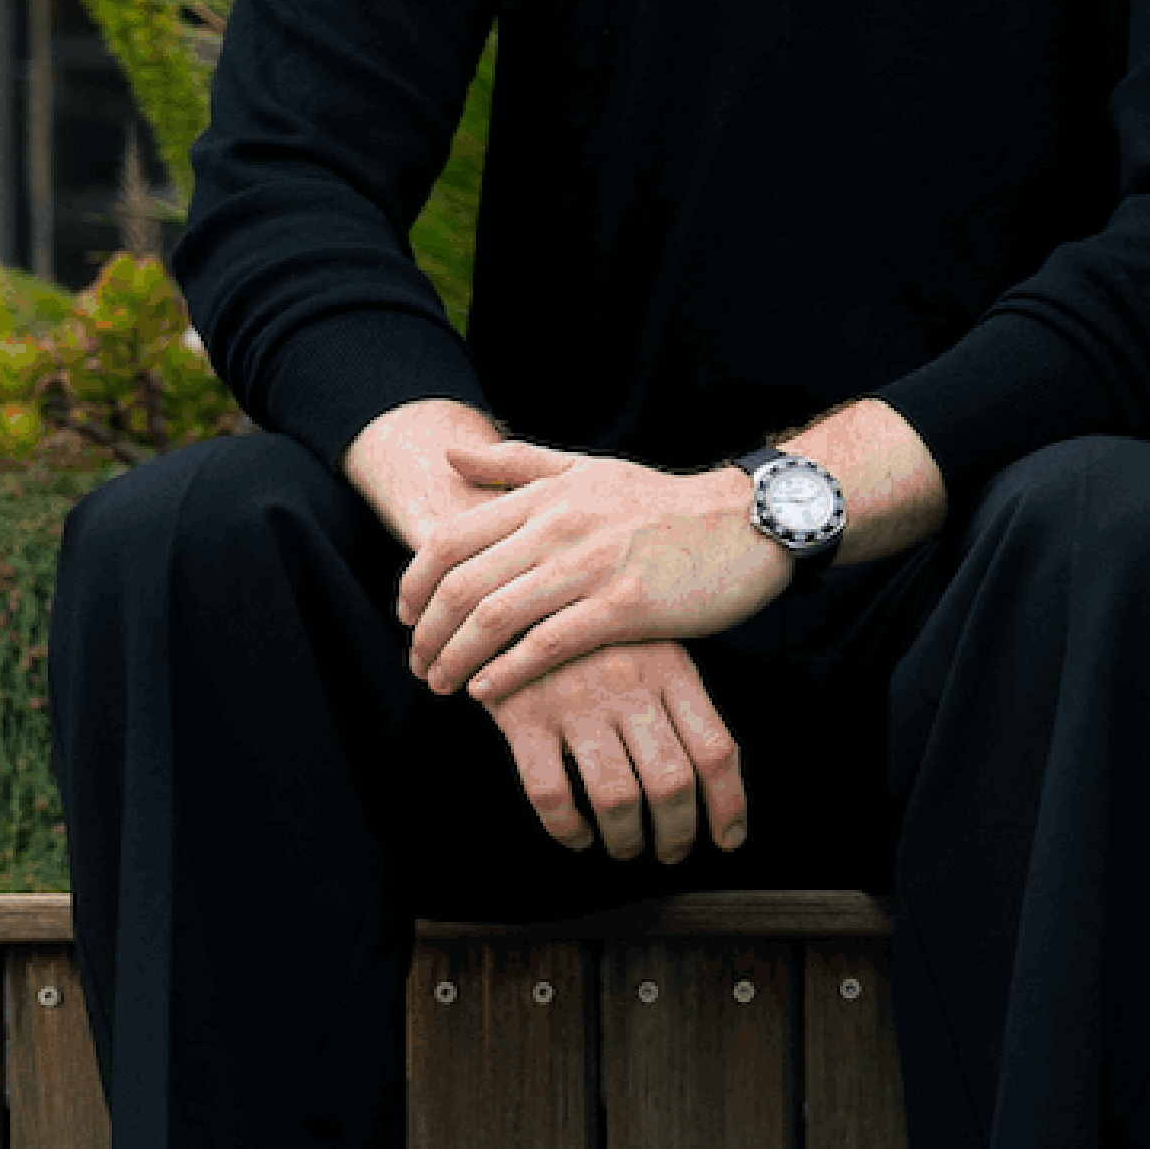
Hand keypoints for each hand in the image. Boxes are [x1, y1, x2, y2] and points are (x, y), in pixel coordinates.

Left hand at [400, 442, 793, 699]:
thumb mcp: (587, 468)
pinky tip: (488, 692)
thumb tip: (450, 456)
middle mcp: (558, 526)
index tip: (406, 616)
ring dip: (456, 659)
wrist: (743, 522)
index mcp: (544, 494)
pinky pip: (546, 646)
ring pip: (495, 618)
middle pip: (462, 585)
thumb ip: (516, 462)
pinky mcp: (624, 607)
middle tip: (418, 664)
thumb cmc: (661, 503)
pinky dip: (507, 673)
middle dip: (427, 633)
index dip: (413, 584)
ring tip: (442, 684)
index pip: (449, 539)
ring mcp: (590, 566)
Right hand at [484, 638, 747, 862]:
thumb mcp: (649, 640)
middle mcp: (627, 683)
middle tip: (672, 852)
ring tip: (626, 848)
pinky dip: (568, 829)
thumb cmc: (593, 628)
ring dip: (626, 840)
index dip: (729, 806)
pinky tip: (577, 836)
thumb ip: (678, 696)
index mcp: (670, 665)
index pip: (716, 749)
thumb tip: (712, 778)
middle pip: (671, 783)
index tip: (727, 841)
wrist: (511, 587)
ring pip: (616, 798)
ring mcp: (574, 700)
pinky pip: (551, 794)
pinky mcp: (522, 715)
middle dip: (677, 834)